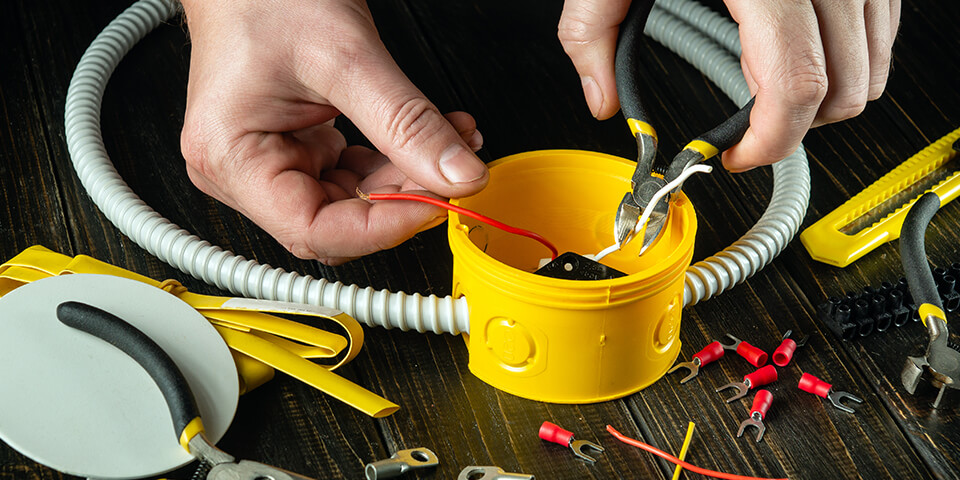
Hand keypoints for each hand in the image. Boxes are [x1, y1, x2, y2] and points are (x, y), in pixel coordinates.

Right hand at [179, 0, 487, 264]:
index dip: (383, 227)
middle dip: (404, 197)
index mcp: (231, 158)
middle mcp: (242, 170)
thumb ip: (407, 123)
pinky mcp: (296, 147)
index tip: (436, 205)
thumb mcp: (347, 57)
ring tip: (452, 140)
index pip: (315, 231)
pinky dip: (395, 158)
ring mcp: (270, 160)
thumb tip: (459, 175)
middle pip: (337, 220)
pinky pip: (353, 173)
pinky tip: (430, 136)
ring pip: (353, 200)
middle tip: (453, 170)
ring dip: (409, 177)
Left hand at [558, 0, 900, 169]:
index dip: (770, 141)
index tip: (734, 154)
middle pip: (845, 87)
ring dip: (825, 93)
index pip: (797, 87)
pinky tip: (792, 46)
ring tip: (765, 83)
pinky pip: (879, 26)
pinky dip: (844, 54)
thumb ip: (592, 35)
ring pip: (872, 62)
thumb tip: (601, 99)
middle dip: (796, 125)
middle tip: (747, 125)